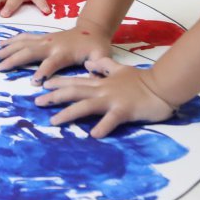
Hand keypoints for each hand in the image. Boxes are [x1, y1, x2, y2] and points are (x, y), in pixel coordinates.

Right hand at [0, 24, 112, 81]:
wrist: (93, 29)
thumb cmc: (97, 47)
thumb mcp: (102, 57)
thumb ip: (98, 66)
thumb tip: (93, 75)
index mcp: (65, 52)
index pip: (52, 62)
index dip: (43, 71)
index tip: (34, 82)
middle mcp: (51, 44)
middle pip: (30, 51)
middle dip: (14, 59)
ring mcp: (45, 39)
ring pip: (23, 43)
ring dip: (8, 49)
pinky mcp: (42, 37)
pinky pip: (24, 37)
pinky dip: (12, 40)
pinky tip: (1, 44)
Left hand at [34, 57, 175, 137]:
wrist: (163, 85)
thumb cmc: (142, 80)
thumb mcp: (120, 69)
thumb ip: (105, 67)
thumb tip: (90, 65)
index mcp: (102, 82)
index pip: (76, 81)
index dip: (58, 82)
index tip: (43, 85)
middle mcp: (103, 89)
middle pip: (74, 92)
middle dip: (54, 97)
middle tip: (37, 102)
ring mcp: (113, 99)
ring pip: (86, 105)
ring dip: (69, 113)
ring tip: (54, 121)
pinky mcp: (125, 110)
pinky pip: (112, 120)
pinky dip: (103, 126)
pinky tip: (93, 134)